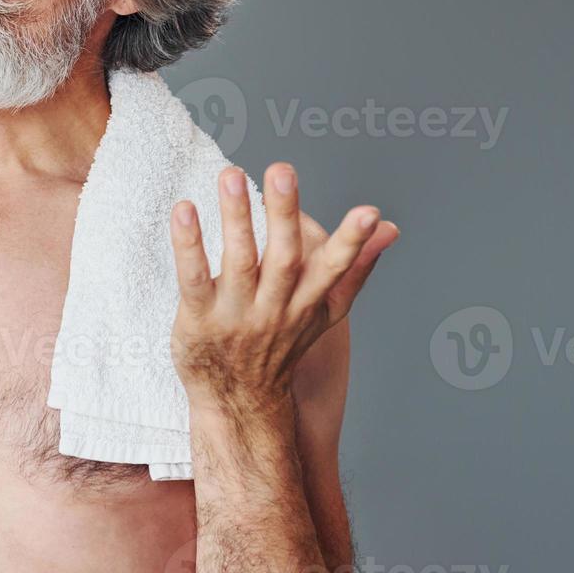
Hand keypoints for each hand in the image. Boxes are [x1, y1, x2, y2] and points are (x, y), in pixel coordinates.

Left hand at [169, 162, 398, 418]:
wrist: (237, 401)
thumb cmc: (281, 344)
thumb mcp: (325, 312)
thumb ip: (355, 268)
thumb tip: (389, 229)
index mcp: (307, 303)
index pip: (333, 271)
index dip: (352, 243)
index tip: (369, 213)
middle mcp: (274, 308)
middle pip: (284, 259)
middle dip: (285, 214)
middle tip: (282, 171)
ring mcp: (235, 314)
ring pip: (238, 262)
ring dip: (236, 217)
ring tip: (231, 174)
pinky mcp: (198, 318)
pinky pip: (192, 277)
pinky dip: (188, 244)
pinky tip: (184, 208)